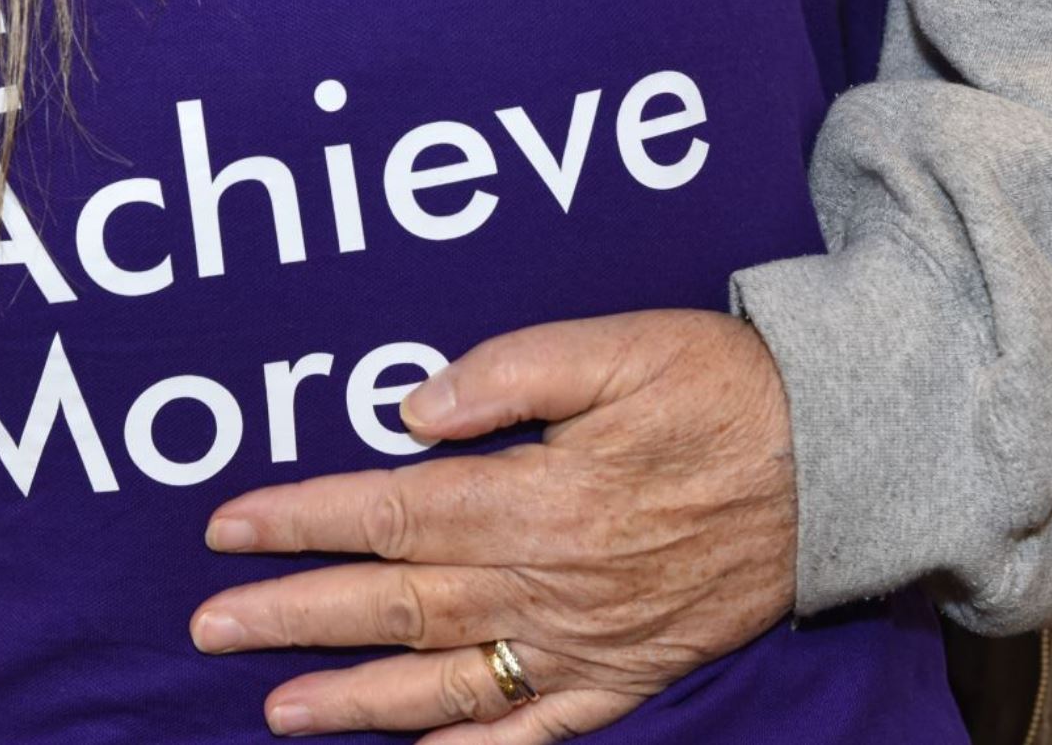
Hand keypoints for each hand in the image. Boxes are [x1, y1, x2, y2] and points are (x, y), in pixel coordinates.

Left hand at [190, 311, 797, 741]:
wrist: (841, 461)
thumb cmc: (720, 387)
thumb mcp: (614, 346)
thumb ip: (507, 373)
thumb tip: (408, 409)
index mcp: (537, 496)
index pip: (390, 513)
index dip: (300, 520)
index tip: (226, 529)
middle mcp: (551, 582)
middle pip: (398, 604)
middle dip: (295, 617)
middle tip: (210, 629)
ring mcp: (588, 642)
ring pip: (449, 682)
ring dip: (354, 699)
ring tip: (276, 711)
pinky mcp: (629, 674)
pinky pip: (538, 732)